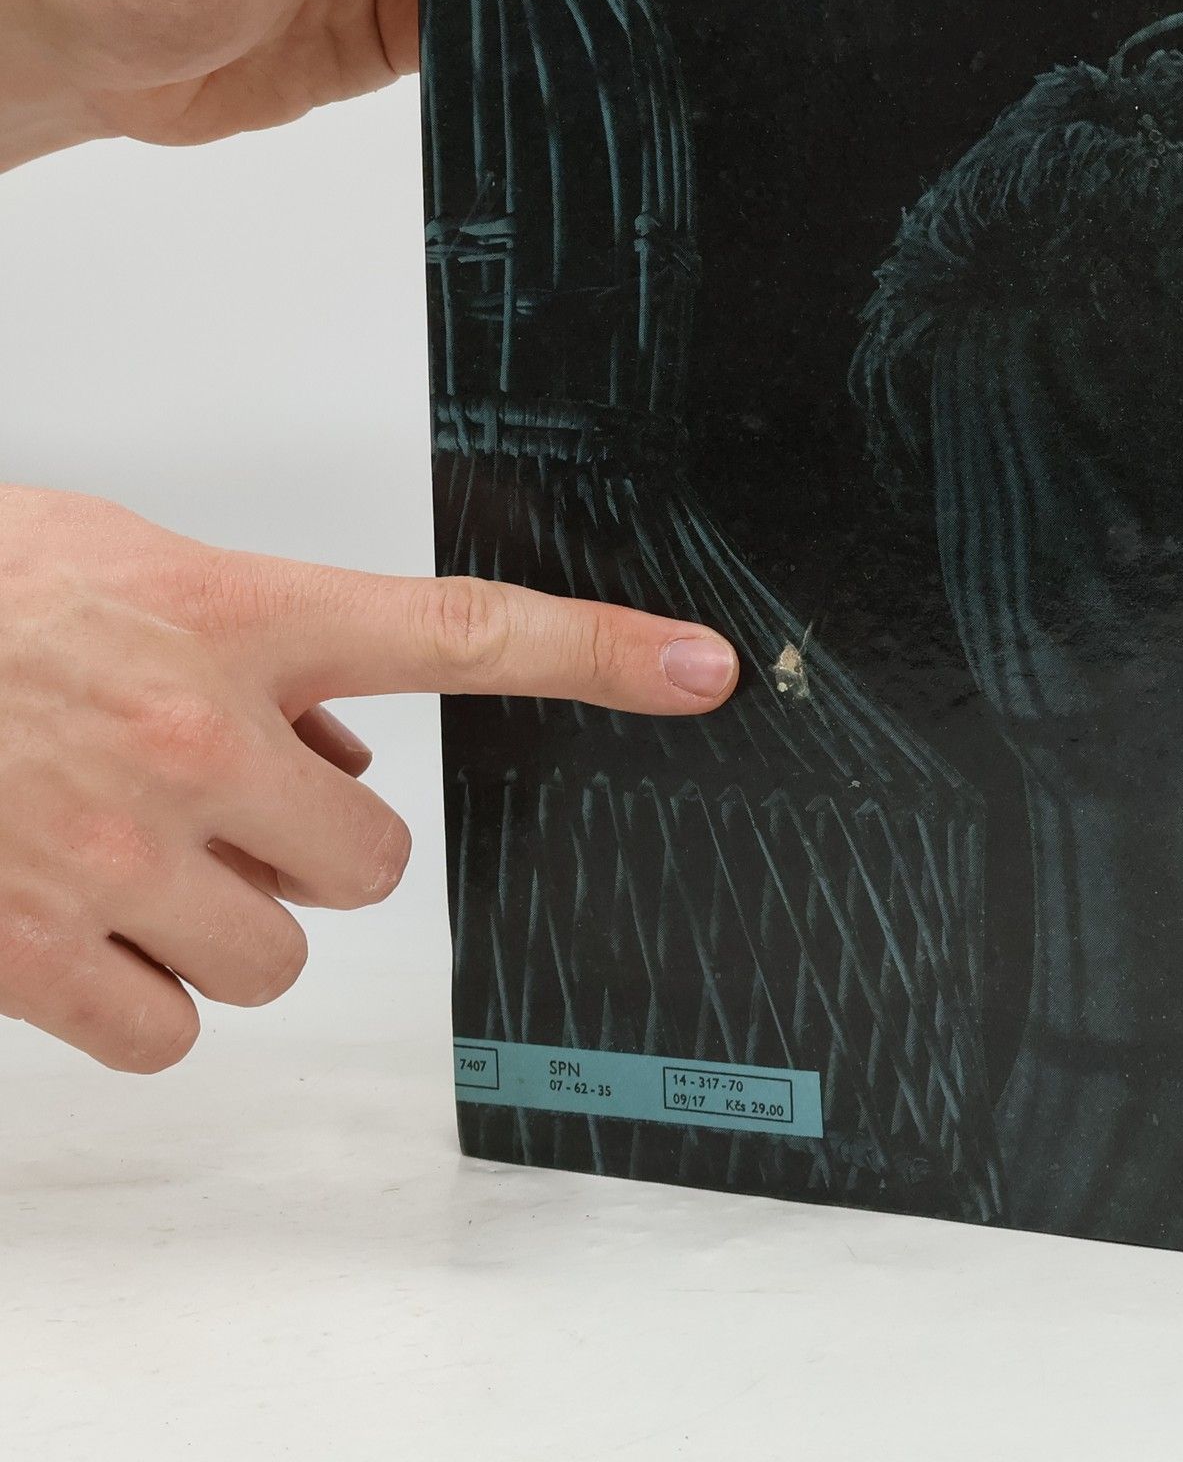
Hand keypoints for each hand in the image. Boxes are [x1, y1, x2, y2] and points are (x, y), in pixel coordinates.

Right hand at [0, 483, 740, 1070]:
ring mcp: (116, 851)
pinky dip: (139, 997)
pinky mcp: (29, 950)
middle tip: (228, 806)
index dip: (600, 650)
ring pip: (279, 957)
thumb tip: (345, 748)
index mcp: (238, 615)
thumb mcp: (136, 569)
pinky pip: (168, 1031)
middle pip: (377, 861)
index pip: (464, 631)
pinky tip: (82, 925)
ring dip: (228, 923)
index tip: (696, 668)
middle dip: (316, 850)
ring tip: (134, 854)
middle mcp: (198, 736)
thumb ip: (261, 649)